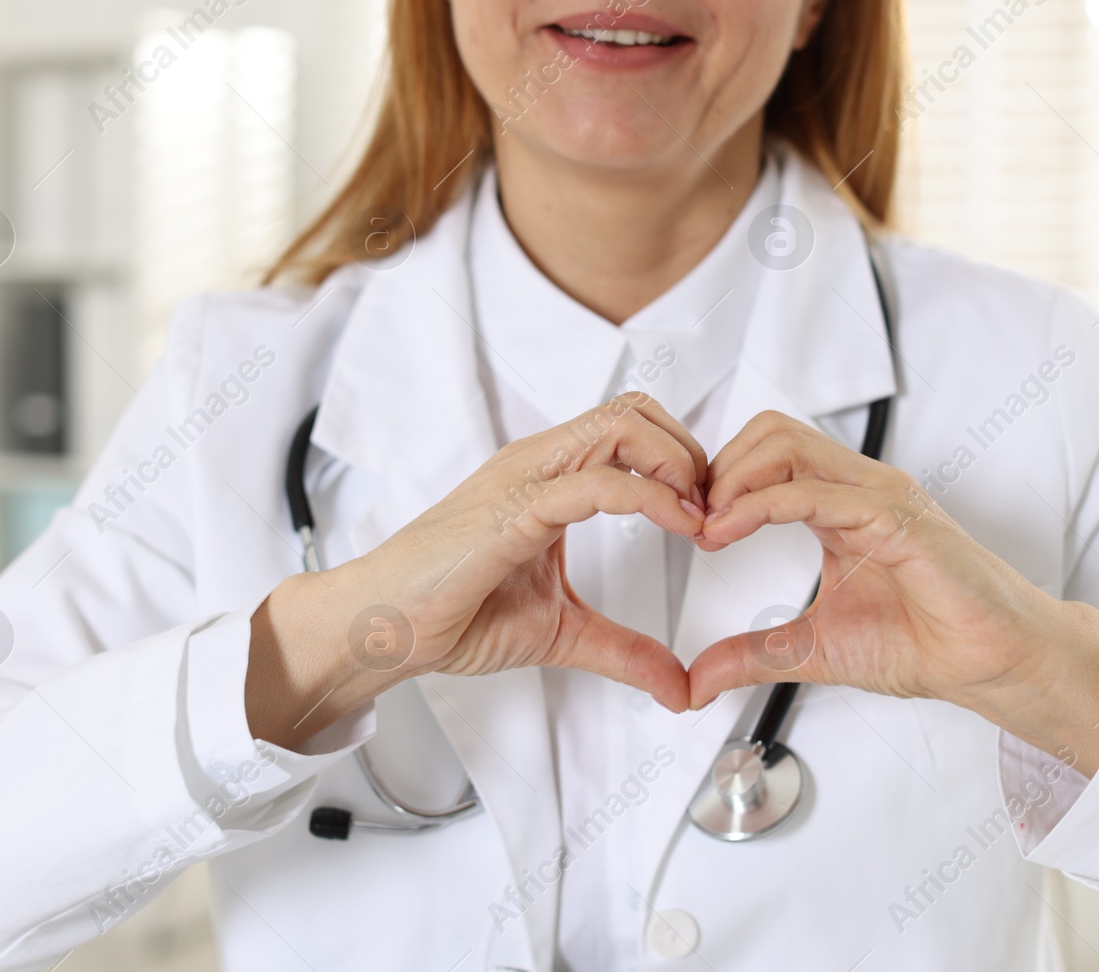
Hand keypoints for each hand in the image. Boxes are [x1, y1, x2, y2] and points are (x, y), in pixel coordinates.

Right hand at [249, 393, 705, 744]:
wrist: (383, 628)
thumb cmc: (452, 615)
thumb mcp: (562, 632)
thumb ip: (624, 651)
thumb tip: (680, 687)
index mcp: (550, 477)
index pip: (632, 428)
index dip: (683, 461)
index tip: (710, 517)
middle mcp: (540, 462)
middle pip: (637, 410)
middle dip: (691, 452)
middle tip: (715, 512)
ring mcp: (525, 478)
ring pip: (622, 425)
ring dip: (679, 464)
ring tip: (700, 518)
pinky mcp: (514, 509)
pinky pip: (596, 482)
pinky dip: (651, 497)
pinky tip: (677, 526)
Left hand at [685, 412, 1098, 774]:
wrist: (992, 665)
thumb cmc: (925, 643)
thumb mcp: (813, 648)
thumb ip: (753, 655)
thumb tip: (695, 681)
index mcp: (840, 503)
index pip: (766, 454)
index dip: (717, 480)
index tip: (684, 524)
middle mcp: (858, 487)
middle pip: (770, 431)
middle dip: (717, 467)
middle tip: (689, 520)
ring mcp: (880, 495)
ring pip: (787, 444)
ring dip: (733, 478)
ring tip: (707, 526)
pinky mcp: (897, 518)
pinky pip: (817, 492)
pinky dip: (762, 505)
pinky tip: (730, 532)